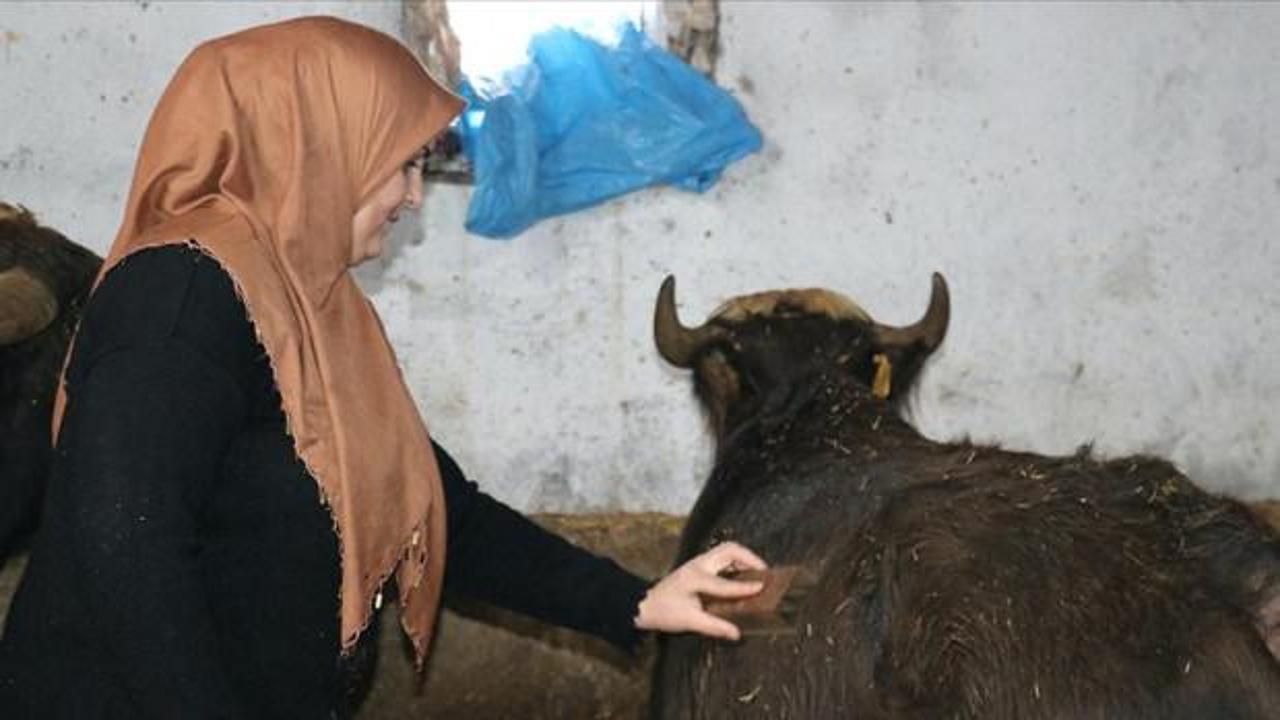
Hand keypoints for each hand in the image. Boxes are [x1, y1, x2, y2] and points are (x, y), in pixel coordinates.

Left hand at [634, 541, 766, 640]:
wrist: (643, 604)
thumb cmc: (664, 612)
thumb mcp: (689, 621)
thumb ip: (715, 626)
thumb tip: (737, 633)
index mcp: (695, 578)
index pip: (726, 583)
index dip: (745, 587)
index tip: (762, 588)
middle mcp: (698, 565)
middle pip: (729, 549)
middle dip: (750, 558)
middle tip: (764, 572)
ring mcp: (697, 562)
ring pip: (726, 550)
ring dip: (744, 557)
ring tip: (757, 572)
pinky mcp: (698, 565)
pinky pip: (722, 557)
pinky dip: (736, 562)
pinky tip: (742, 574)